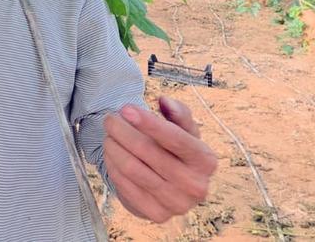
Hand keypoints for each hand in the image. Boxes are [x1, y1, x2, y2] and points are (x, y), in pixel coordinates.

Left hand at [103, 96, 216, 222]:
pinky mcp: (157, 215)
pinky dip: (113, 167)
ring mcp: (177, 204)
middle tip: (109, 120)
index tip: (125, 108)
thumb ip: (178, 112)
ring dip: (114, 148)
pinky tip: (111, 155)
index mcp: (206, 161)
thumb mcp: (185, 130)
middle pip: (148, 152)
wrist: (176, 188)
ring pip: (133, 168)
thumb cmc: (178, 151)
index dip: (148, 122)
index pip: (175, 138)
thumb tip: (164, 101)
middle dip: (122, 131)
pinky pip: (126, 186)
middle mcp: (196, 185)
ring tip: (108, 136)